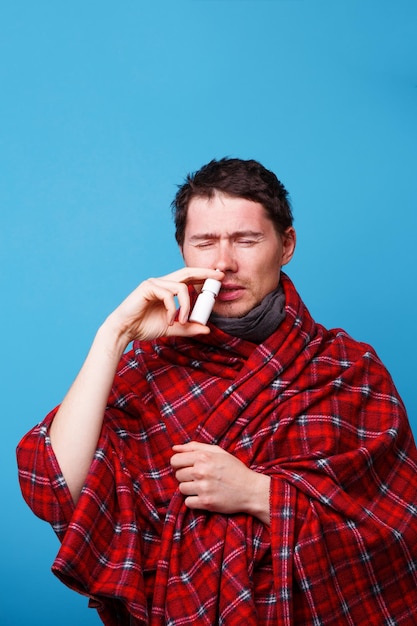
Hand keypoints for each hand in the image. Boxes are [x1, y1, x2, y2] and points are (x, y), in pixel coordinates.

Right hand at [105, 267, 223, 342]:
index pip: (188, 278)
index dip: (203, 275)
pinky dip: (172, 310)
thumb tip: (207, 329)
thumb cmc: (144, 327)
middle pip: (187, 272)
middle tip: (219, 276)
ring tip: (182, 322)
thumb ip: (188, 328)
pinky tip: (168, 322)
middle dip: (204, 273)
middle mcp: (162, 282)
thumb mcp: (172, 328)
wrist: (124, 331)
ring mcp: (154, 283)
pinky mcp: (147, 287)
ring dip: (186, 306)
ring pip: (181, 287)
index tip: (219, 277)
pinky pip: (168, 295)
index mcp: (168, 289)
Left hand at [170, 441, 270, 524]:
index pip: (175, 460)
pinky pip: (187, 502)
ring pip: (181, 488)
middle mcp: (201, 471)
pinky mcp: (206, 502)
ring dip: (190, 489)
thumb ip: (195, 447)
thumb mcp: (218, 452)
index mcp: (203, 456)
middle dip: (186, 476)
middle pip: (178, 475)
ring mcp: (203, 487)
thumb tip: (174, 448)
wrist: (251, 490)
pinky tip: (204, 496)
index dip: (179, 464)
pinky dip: (194, 501)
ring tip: (203, 487)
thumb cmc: (234, 469)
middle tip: (200, 477)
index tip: (186, 467)